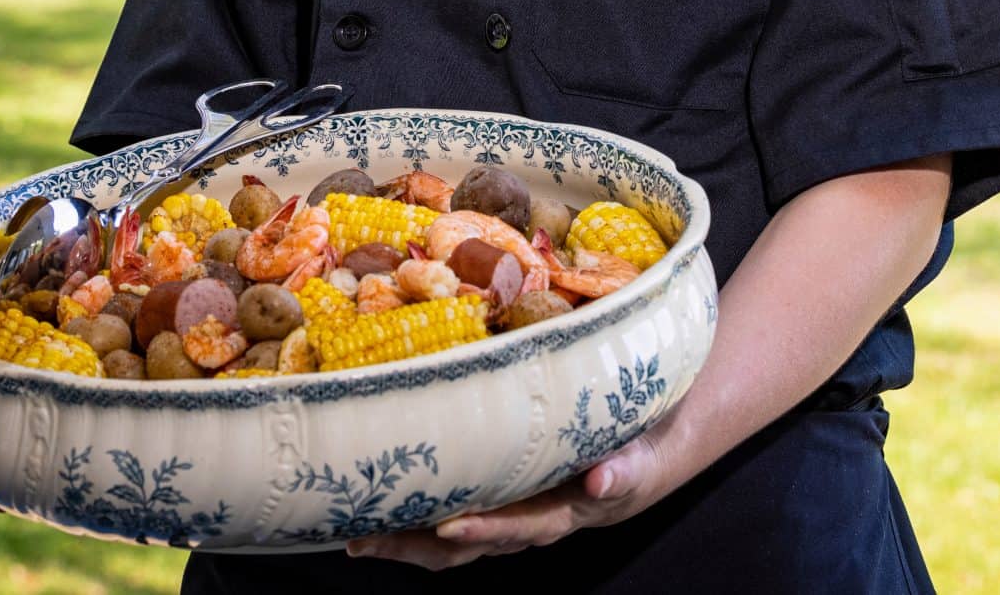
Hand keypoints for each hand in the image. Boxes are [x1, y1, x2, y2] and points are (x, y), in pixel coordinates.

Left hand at [343, 421, 681, 570]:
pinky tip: (379, 502)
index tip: (450, 526)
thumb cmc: (639, 454)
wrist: (640, 453)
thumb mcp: (642, 462)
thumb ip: (625, 471)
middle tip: (367, 539)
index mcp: (560, 514)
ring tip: (357, 534)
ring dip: (403, 539)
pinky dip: (414, 513)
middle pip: (464, 546)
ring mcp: (505, 512)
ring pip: (448, 539)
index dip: (485, 530)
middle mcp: (525, 522)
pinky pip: (450, 509)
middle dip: (415, 546)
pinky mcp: (494, 495)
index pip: (516, 528)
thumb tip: (601, 481)